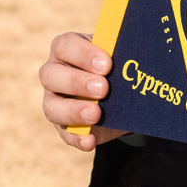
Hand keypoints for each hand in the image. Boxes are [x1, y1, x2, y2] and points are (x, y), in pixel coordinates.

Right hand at [40, 31, 124, 150]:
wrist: (121, 95)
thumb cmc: (114, 67)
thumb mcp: (116, 57)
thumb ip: (120, 55)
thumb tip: (135, 57)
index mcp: (66, 49)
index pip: (65, 46)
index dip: (83, 54)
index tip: (106, 64)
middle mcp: (54, 73)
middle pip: (51, 75)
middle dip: (77, 82)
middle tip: (103, 88)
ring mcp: (54, 100)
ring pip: (51, 107)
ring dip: (74, 111)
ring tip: (95, 114)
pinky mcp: (63, 125)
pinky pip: (65, 133)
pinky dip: (78, 138)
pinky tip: (90, 140)